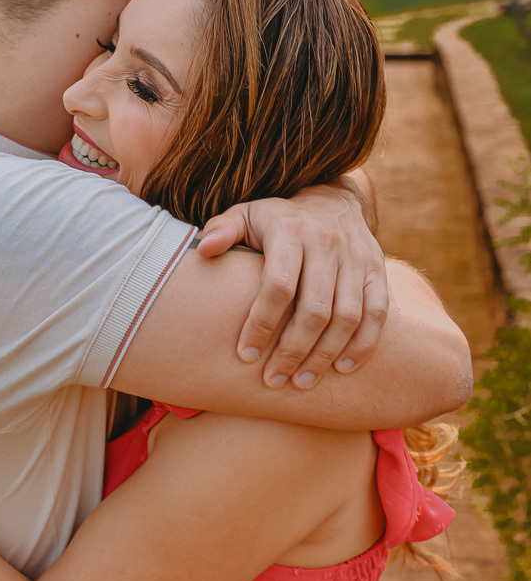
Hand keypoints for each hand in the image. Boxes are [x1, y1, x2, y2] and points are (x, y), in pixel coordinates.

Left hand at [196, 186, 387, 388]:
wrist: (331, 199)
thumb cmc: (276, 218)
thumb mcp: (245, 214)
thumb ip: (222, 230)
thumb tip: (204, 251)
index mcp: (291, 231)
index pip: (278, 285)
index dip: (262, 323)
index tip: (245, 354)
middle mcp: (327, 243)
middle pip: (314, 309)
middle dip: (292, 351)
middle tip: (273, 380)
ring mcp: (356, 257)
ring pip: (347, 316)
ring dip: (325, 355)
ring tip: (302, 382)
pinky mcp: (377, 270)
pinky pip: (377, 312)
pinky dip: (363, 344)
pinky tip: (343, 368)